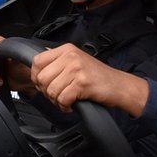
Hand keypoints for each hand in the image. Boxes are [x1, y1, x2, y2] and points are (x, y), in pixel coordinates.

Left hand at [30, 44, 146, 114]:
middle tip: (58, 96)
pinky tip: (72, 105)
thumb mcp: (77, 62)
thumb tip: (36, 68)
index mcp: (67, 50)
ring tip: (67, 100)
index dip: (36, 77)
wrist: (120, 86)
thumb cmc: (98, 77)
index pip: (37, 61)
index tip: (44, 85)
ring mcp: (76, 69)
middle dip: (47, 92)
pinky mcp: (82, 83)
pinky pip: (62, 99)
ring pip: (51, 91)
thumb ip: (58, 62)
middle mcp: (70, 56)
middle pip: (42, 78)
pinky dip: (65, 106)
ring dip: (57, 101)